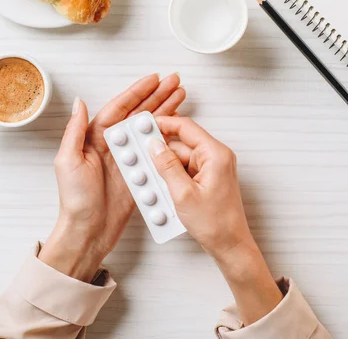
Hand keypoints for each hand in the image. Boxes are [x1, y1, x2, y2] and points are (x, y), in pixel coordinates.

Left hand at [39, 74, 184, 282]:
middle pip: (140, 113)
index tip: (154, 79)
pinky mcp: (140, 173)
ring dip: (166, 111)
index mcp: (96, 137)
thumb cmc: (75, 200)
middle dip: (158, 96)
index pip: (120, 107)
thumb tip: (80, 102)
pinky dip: (168, 137)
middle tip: (175, 82)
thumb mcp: (68, 161)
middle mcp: (114, 144)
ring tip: (181, 96)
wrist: (88, 232)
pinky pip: (156, 151)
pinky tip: (178, 126)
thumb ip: (75, 130)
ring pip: (150, 128)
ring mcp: (129, 158)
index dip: (138, 91)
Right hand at [150, 116, 281, 325]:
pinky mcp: (206, 178)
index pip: (185, 127)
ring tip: (153, 183)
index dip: (163, 124)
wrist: (230, 246)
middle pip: (180, 144)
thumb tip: (154, 146)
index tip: (144, 126)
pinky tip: (162, 190)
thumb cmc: (216, 224)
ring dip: (164, 169)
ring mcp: (211, 168)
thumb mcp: (183, 194)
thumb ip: (166, 166)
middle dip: (160, 153)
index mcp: (215, 154)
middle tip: (141, 158)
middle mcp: (215, 157)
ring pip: (179, 159)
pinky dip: (171, 178)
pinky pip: (184, 170)